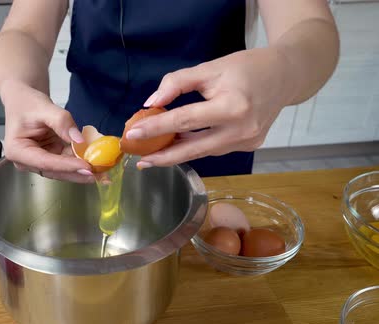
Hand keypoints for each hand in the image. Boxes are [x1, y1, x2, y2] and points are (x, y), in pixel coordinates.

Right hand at [1, 81, 93, 182]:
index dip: (68, 166)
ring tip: (102, 171)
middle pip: (55, 171)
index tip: (87, 167)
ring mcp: (39, 161)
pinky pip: (67, 162)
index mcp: (18, 151)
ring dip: (82, 171)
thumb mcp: (44, 108)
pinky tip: (96, 162)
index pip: (46, 162)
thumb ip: (61, 122)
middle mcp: (27, 161)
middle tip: (99, 174)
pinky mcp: (50, 158)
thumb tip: (79, 140)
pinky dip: (81, 162)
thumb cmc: (27, 103)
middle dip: (78, 173)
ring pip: (63, 170)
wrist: (23, 100)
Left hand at [126, 48, 292, 168]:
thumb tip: (151, 103)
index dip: (156, 128)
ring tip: (154, 152)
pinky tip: (178, 144)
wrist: (285, 75)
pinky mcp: (249, 146)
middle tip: (140, 160)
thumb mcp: (209, 68)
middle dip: (163, 156)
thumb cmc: (246, 68)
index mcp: (232, 106)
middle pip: (193, 149)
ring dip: (178, 152)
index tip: (133, 134)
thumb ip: (177, 83)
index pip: (184, 121)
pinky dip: (196, 146)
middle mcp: (242, 130)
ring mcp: (247, 142)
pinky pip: (215, 148)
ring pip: (204, 151)